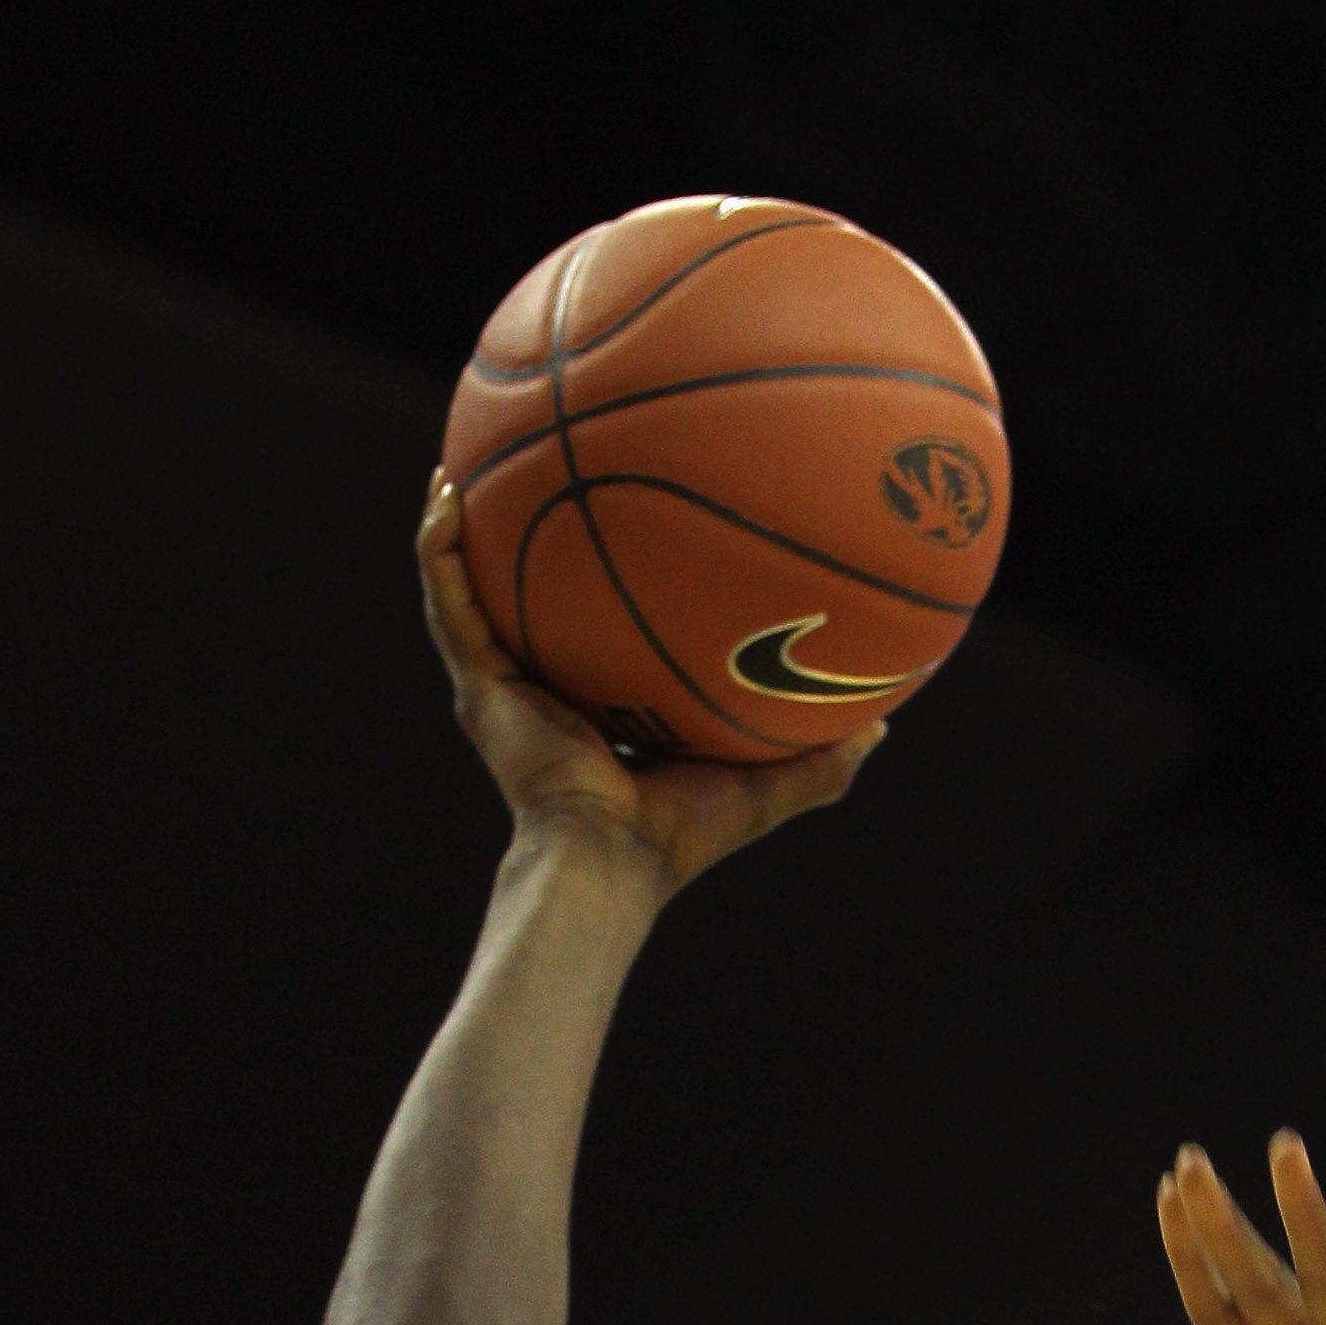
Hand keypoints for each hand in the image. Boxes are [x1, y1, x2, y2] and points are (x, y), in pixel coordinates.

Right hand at [418, 474, 884, 893]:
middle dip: (520, 534)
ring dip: (458, 525)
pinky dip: (439, 548)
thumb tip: (886, 724)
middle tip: (533, 463)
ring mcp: (503, 685)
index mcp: (602, 701)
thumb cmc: (684, 835)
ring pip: (468, 587)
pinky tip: (445, 493)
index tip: (618, 514)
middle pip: (527, 594)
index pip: (597, 628)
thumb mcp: (769, 780)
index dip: (602, 578)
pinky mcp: (478, 686)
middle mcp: (545, 687)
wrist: (612, 864)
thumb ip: (826, 755)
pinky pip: (448, 600)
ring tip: (457, 461)